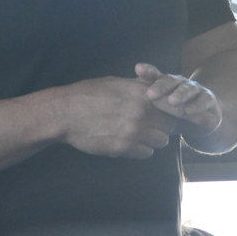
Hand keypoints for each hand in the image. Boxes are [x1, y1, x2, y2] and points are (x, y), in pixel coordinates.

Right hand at [58, 75, 176, 159]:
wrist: (65, 113)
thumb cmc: (88, 94)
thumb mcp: (115, 83)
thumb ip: (138, 87)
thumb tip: (154, 88)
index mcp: (139, 93)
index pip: (171, 104)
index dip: (170, 109)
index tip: (166, 112)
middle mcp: (140, 112)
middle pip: (169, 124)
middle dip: (163, 124)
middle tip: (151, 124)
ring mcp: (133, 132)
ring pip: (161, 141)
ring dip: (154, 138)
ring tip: (140, 133)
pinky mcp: (123, 148)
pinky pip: (147, 153)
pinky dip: (142, 149)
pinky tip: (130, 141)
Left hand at [135, 63, 221, 139]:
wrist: (203, 120)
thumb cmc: (175, 113)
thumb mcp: (161, 109)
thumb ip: (148, 102)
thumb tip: (127, 99)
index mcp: (166, 82)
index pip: (155, 75)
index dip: (147, 72)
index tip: (138, 69)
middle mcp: (180, 83)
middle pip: (170, 81)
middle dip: (161, 86)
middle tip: (151, 94)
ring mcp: (195, 89)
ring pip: (187, 89)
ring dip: (180, 95)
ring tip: (172, 101)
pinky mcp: (209, 99)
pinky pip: (203, 101)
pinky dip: (196, 106)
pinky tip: (189, 110)